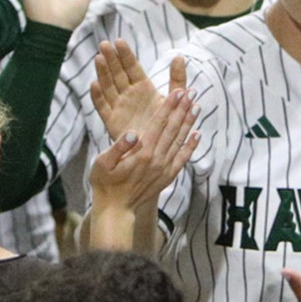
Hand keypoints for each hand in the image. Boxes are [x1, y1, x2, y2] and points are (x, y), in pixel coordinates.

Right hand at [89, 87, 196, 213]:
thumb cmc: (105, 183)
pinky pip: (183, 158)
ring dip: (189, 122)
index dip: (169, 106)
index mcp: (141, 152)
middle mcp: (156, 159)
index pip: (159, 124)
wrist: (116, 210)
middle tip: (192, 91)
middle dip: (182, 109)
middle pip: (173, 129)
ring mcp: (164, 168)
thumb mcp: (102, 163)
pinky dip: (191, 146)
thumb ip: (118, 147)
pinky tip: (197, 134)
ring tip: (197, 106)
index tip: (178, 91)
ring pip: (180, 140)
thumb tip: (132, 133)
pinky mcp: (167, 176)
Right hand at [91, 41, 184, 141]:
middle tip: (104, 44)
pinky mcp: (112, 121)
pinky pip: (103, 108)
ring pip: (108, 86)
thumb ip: (177, 79)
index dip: (125, 55)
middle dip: (111, 59)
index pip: (132, 67)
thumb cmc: (166, 124)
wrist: (158, 151)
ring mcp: (119, 107)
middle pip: (117, 73)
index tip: (118, 41)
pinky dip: (98, 97)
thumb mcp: (174, 99)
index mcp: (143, 87)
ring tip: (98, 58)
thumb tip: (179, 56)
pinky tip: (94, 84)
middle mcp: (128, 95)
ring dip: (102, 73)